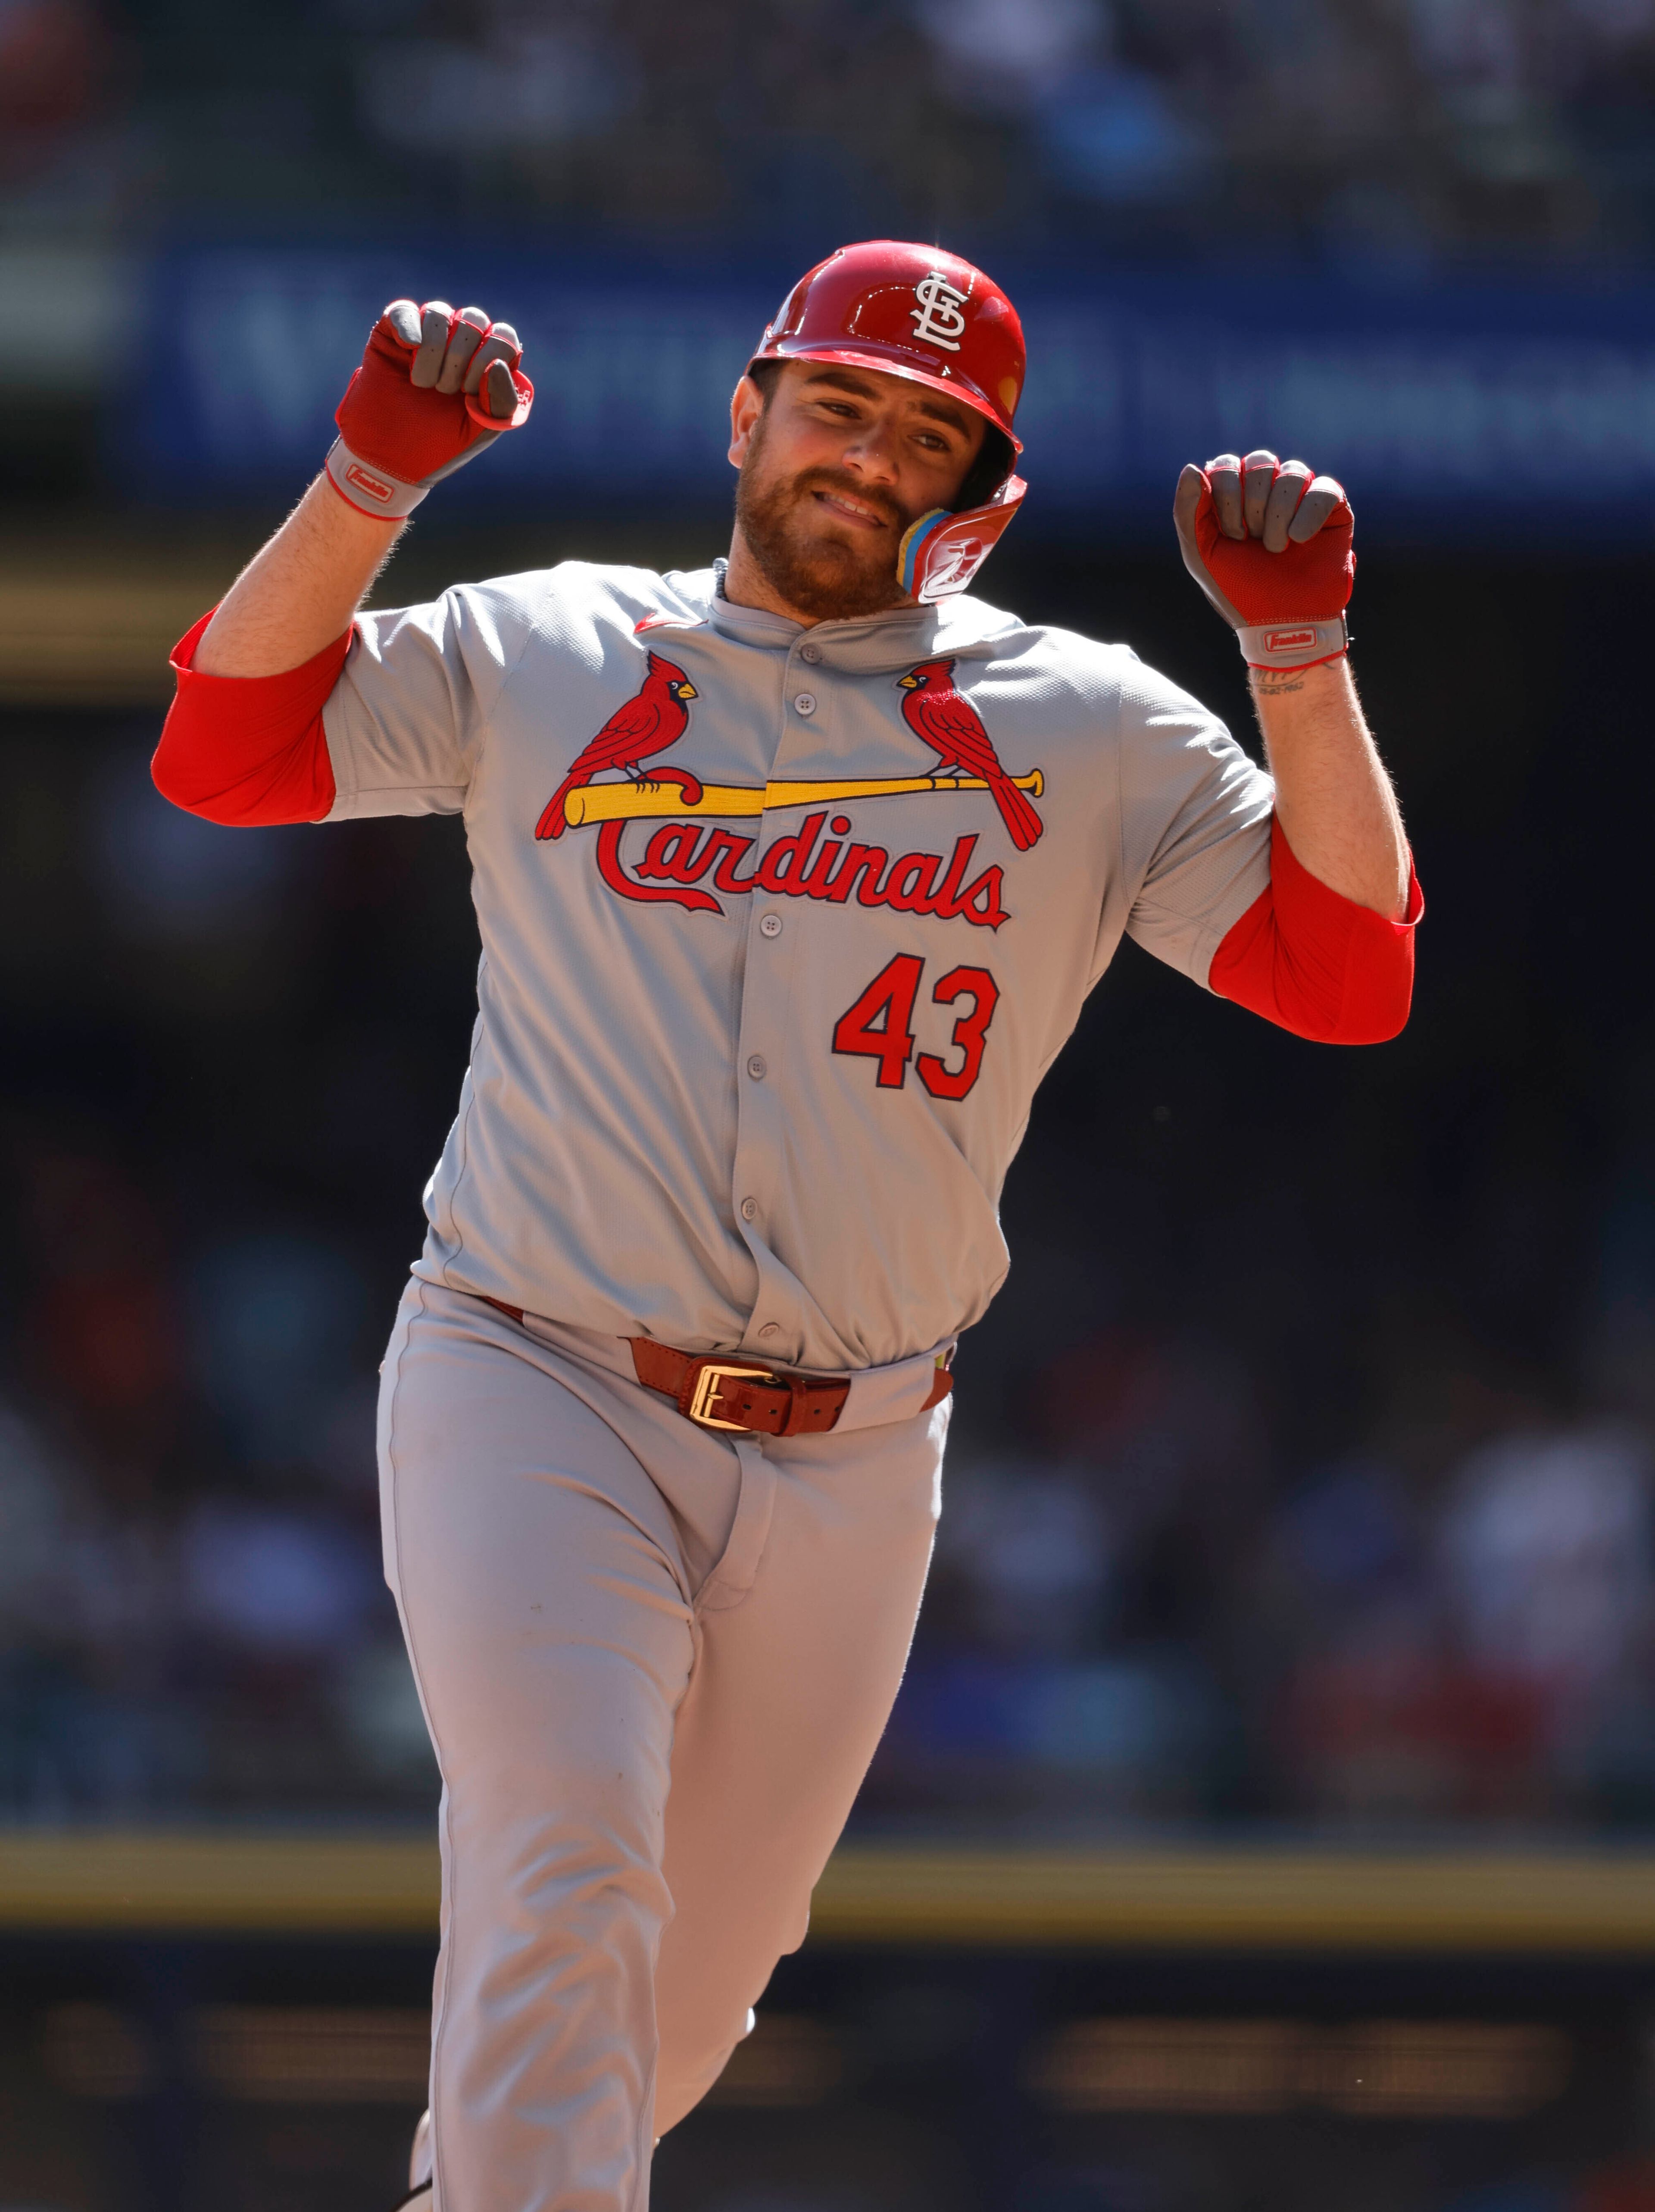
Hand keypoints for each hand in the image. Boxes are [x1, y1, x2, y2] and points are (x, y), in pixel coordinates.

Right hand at [326, 299, 533, 518]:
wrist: (392, 459)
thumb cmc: (440, 445)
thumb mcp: (482, 429)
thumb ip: (502, 401)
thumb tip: (499, 364)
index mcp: (485, 362)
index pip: (503, 335)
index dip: (491, 356)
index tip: (471, 391)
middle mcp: (457, 343)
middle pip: (474, 319)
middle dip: (461, 359)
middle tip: (445, 392)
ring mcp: (424, 336)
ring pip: (439, 313)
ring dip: (434, 352)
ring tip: (423, 385)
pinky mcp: (390, 336)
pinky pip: (404, 311)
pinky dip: (409, 327)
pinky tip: (409, 348)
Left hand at [1173, 449, 1352, 672]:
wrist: (1281, 623)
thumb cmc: (1240, 590)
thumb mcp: (1202, 555)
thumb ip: (1189, 512)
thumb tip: (1193, 467)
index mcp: (1236, 496)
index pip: (1227, 464)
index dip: (1225, 495)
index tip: (1231, 535)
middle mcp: (1269, 490)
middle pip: (1260, 462)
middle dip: (1252, 506)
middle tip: (1252, 542)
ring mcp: (1302, 497)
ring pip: (1294, 472)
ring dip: (1278, 516)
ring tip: (1276, 549)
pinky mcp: (1334, 509)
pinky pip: (1325, 489)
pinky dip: (1308, 517)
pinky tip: (1300, 542)